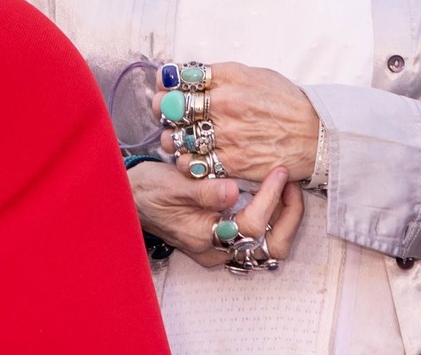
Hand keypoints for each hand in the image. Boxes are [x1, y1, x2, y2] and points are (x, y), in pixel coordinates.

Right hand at [127, 160, 302, 265]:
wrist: (128, 199)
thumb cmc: (147, 190)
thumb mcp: (173, 184)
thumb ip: (204, 190)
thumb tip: (233, 192)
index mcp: (203, 236)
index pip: (251, 225)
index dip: (270, 198)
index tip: (278, 171)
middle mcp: (215, 249)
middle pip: (270, 248)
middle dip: (289, 216)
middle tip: (291, 183)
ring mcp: (220, 246)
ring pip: (269, 245)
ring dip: (285, 217)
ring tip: (287, 186)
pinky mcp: (221, 237)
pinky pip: (258, 235)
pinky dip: (273, 216)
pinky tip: (273, 192)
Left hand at [154, 62, 319, 182]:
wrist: (315, 134)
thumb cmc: (286, 102)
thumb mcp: (256, 74)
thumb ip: (222, 75)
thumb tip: (190, 75)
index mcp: (230, 78)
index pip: (181, 77)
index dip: (167, 81)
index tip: (166, 85)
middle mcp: (225, 104)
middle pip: (171, 106)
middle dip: (163, 108)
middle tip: (165, 111)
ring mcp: (227, 135)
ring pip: (175, 138)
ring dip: (170, 137)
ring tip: (177, 135)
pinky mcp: (231, 163)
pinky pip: (192, 164)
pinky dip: (185, 161)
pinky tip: (191, 155)